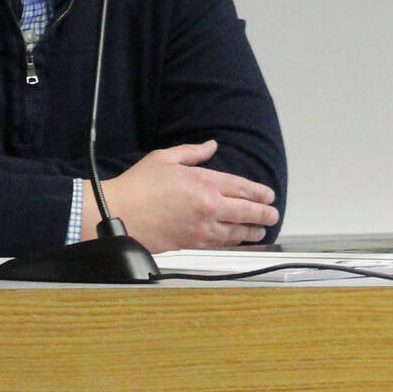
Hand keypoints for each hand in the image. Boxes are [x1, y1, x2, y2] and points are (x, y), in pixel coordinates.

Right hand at [88, 141, 276, 250]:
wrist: (119, 214)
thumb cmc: (138, 186)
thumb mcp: (164, 158)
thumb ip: (192, 152)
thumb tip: (210, 146)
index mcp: (204, 182)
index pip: (243, 187)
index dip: (260, 193)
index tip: (269, 195)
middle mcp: (209, 206)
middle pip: (247, 212)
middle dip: (265, 214)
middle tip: (273, 214)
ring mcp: (203, 228)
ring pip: (238, 232)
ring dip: (253, 231)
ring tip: (261, 230)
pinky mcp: (193, 244)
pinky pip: (221, 245)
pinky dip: (234, 243)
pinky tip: (238, 241)